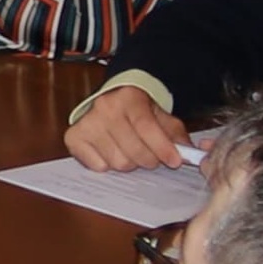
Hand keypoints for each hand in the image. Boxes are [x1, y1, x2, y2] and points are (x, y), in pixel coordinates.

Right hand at [64, 83, 190, 172]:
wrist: (112, 99)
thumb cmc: (139, 111)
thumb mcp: (161, 116)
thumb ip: (176, 134)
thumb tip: (188, 154)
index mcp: (128, 97)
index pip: (145, 127)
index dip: (162, 147)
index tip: (175, 161)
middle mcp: (104, 107)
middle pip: (133, 150)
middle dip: (148, 159)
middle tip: (152, 157)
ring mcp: (87, 123)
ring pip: (117, 162)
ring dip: (129, 163)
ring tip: (130, 152)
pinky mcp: (74, 137)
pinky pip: (97, 166)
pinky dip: (107, 165)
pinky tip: (111, 152)